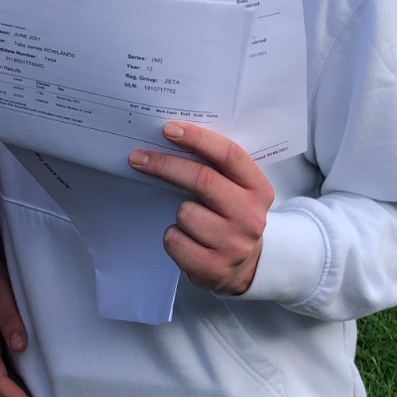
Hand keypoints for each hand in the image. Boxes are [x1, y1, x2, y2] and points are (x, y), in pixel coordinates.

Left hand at [129, 121, 273, 295]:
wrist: (246, 267)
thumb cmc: (229, 217)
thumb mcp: (235, 190)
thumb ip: (215, 168)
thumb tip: (169, 138)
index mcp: (258, 189)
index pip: (229, 155)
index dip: (197, 139)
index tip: (168, 129)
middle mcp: (250, 216)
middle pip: (203, 180)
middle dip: (166, 165)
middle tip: (138, 157)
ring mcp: (234, 245)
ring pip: (185, 212)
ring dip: (177, 212)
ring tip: (189, 220)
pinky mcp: (214, 268)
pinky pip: (175, 240)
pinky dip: (173, 236)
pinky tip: (187, 241)